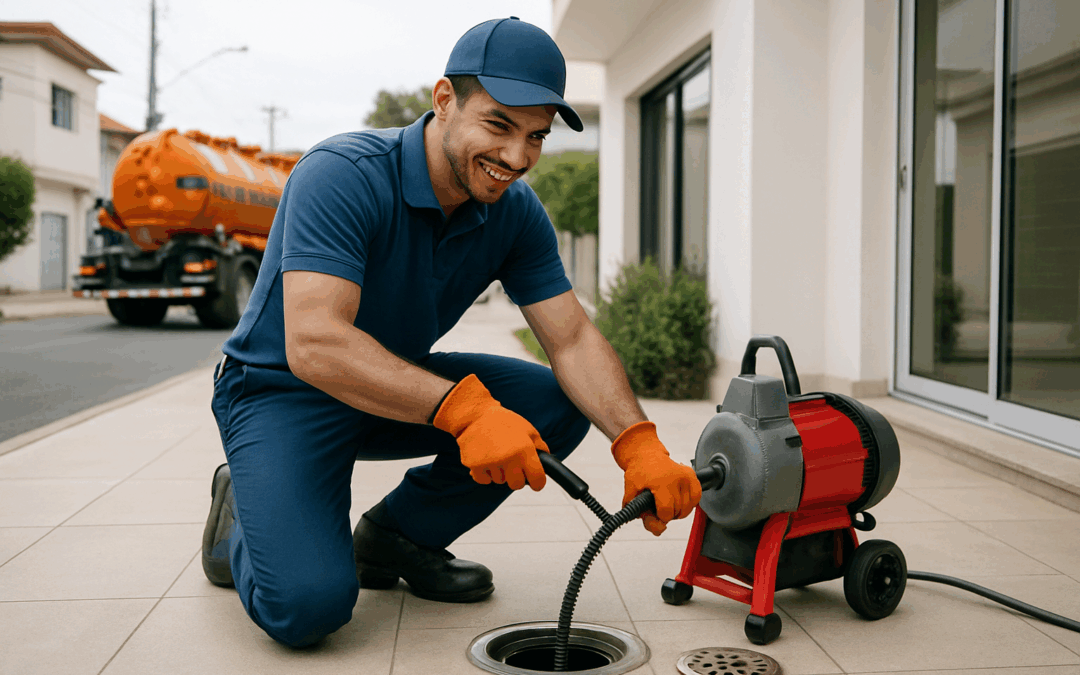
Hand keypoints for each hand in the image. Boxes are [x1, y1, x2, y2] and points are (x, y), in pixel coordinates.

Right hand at [433, 374, 547, 490]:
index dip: (538, 482)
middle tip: (512, 464)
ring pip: (499, 481)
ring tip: (495, 453)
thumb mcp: (527, 429)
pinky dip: (485, 473)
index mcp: (524, 450)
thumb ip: (540, 447)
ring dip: (499, 472)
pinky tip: (485, 457)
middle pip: (517, 485)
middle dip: (516, 478)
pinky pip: (484, 480)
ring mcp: (491, 463)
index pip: (538, 480)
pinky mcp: (474, 466)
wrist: (475, 415)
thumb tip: (547, 462)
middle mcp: (508, 458)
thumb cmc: (502, 421)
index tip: (535, 482)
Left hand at [612, 421, 700, 534]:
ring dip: (678, 510)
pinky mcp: (692, 475)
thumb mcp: (631, 491)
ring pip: (688, 508)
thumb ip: (640, 512)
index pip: (667, 512)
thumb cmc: (638, 472)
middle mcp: (677, 479)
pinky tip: (679, 500)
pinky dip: (689, 503)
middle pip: (678, 511)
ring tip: (667, 502)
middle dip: (667, 514)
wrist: (646, 454)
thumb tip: (657, 529)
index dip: (660, 518)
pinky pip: (697, 498)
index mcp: (661, 483)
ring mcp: (686, 476)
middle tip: (658, 506)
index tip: (655, 514)